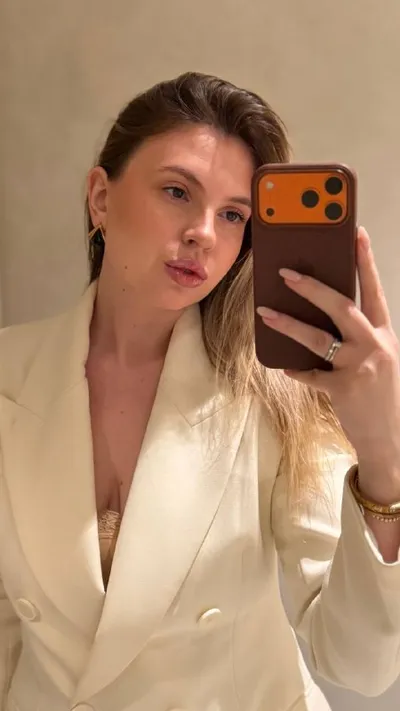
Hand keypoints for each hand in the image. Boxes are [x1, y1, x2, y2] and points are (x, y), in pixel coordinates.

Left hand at [257, 227, 399, 494]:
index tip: (354, 234)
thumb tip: (320, 315)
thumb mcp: (379, 358)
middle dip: (312, 287)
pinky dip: (296, 369)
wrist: (390, 438)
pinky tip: (284, 365)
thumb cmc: (380, 394)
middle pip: (342, 306)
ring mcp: (359, 366)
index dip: (365, 261)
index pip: (374, 289)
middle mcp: (375, 345)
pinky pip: (310, 374)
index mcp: (385, 334)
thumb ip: (357, 337)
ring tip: (265, 313)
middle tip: (286, 273)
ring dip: (288, 323)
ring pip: (318, 337)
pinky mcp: (343, 388)